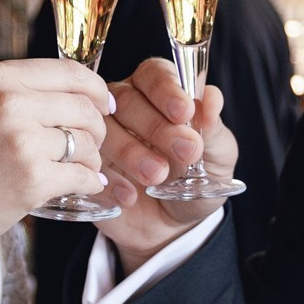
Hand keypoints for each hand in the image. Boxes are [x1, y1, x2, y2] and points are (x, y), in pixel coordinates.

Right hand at [0, 58, 112, 260]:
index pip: (70, 72)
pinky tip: (83, 187)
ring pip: (88, 144)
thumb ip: (16, 94)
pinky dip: (89, 184)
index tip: (106, 104)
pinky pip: (83, 176)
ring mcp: (21, 140)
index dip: (96, 89)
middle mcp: (10, 102)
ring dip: (92, 160)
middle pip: (85, 108)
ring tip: (80, 170)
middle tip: (91, 147)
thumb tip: (75, 94)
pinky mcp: (31, 179)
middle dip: (97, 130)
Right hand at [95, 57, 239, 269]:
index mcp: (160, 94)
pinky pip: (86, 163)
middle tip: (185, 152)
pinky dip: (109, 180)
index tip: (184, 111)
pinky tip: (131, 196)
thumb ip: (214, 131)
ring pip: (103, 128)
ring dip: (130, 151)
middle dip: (156, 125)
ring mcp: (101, 135)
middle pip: (127, 99)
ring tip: (157, 176)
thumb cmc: (197, 184)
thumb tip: (212, 97)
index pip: (155, 74)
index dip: (167, 89)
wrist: (172, 229)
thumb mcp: (217, 160)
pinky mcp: (85, 165)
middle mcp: (126, 106)